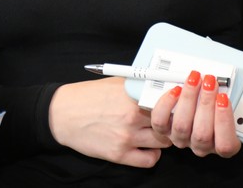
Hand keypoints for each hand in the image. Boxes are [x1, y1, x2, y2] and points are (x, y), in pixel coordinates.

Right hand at [49, 77, 170, 166]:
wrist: (62, 113)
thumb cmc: (88, 96)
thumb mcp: (115, 83)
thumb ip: (139, 86)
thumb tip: (163, 86)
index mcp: (132, 95)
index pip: (169, 100)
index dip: (177, 102)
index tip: (180, 102)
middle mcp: (132, 116)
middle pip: (170, 122)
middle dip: (172, 121)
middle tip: (170, 119)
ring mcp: (126, 136)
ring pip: (164, 142)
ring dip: (164, 137)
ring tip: (157, 132)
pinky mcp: (119, 154)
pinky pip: (150, 160)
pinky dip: (153, 155)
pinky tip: (148, 147)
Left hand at [149, 71, 242, 158]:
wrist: (198, 112)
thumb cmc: (221, 112)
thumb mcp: (240, 120)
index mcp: (223, 145)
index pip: (226, 144)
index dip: (224, 121)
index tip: (224, 98)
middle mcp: (202, 145)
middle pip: (202, 132)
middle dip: (206, 103)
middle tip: (210, 81)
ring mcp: (182, 138)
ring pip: (182, 124)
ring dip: (188, 98)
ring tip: (194, 79)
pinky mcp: (165, 129)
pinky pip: (161, 121)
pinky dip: (167, 104)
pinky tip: (176, 90)